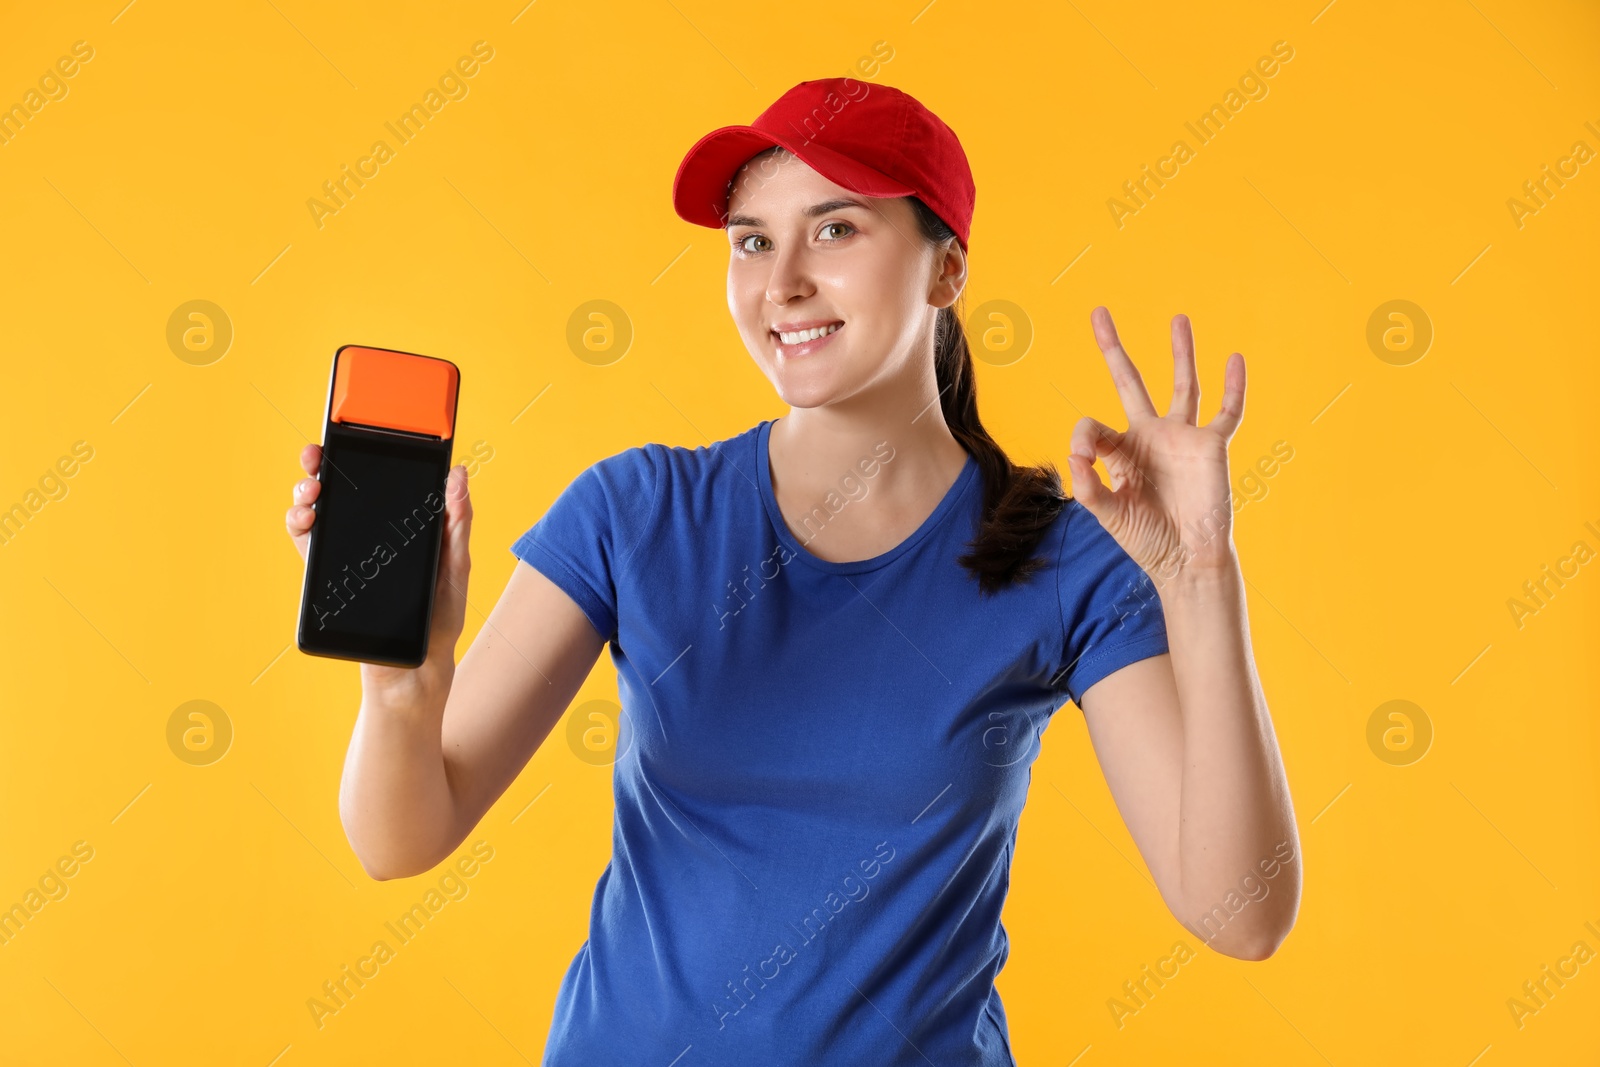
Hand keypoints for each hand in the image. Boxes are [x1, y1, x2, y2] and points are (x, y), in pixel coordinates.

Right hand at [286, 443, 473, 701]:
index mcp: (403, 524)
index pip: (380, 480)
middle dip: (322, 466)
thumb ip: (457, 523)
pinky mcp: (329, 574)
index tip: (354, 434)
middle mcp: (371, 532)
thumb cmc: (441, 616)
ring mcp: (347, 552)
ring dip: (306, 492)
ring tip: (312, 493)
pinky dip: (300, 524)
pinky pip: (307, 542)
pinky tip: (306, 518)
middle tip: (317, 458)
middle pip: (340, 488)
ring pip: (318, 509)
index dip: (364, 453)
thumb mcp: (456, 566)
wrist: (415, 667)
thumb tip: (459, 475)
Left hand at [1064, 307, 1244, 584]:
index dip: (1083, 438)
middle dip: (1114, 348)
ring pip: (1182, 385)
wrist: (1188, 560)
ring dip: (1180, 352)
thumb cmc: (1147, 540)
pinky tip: (1234, 359)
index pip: (1093, 426)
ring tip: (1178, 318)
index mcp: (1120, 453)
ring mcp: (1182, 438)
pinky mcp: (1212, 446)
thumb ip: (1087, 487)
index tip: (1083, 459)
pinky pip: (1227, 411)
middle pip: (1130, 381)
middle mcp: (1149, 437)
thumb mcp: (1109, 515)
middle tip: (1099, 313)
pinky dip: (1233, 386)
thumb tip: (1075, 455)